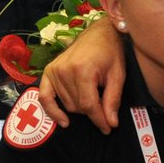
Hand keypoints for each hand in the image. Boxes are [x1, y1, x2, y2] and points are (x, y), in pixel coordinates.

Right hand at [38, 16, 124, 131]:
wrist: (99, 33)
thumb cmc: (111, 52)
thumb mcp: (118, 75)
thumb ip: (113, 100)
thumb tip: (111, 123)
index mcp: (82, 70)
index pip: (88, 105)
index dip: (99, 120)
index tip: (108, 128)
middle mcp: (64, 71)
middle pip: (78, 107)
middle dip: (93, 111)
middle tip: (104, 103)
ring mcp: (54, 71)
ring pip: (67, 105)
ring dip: (80, 107)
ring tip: (92, 94)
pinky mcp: (48, 72)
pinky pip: (45, 97)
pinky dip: (52, 110)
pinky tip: (63, 121)